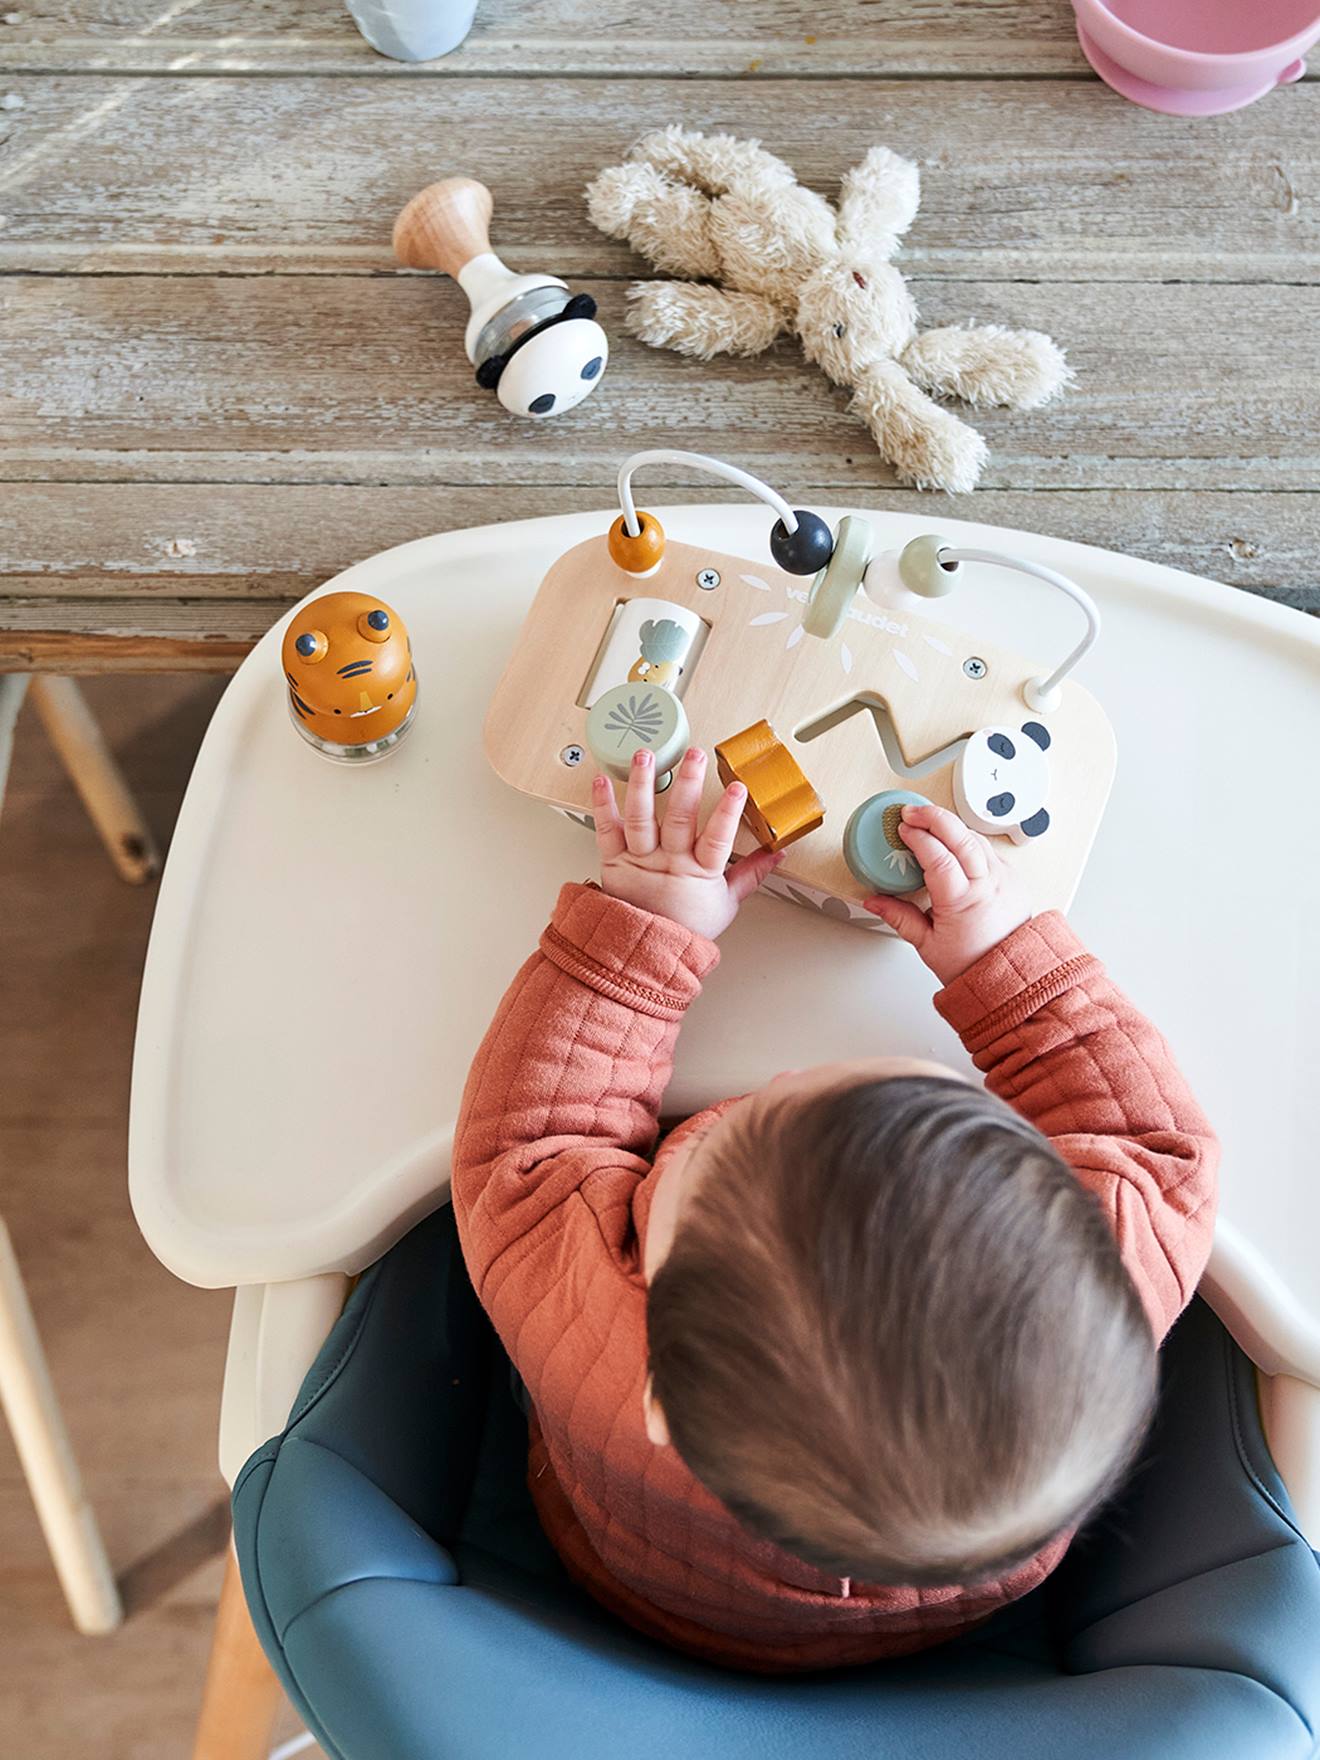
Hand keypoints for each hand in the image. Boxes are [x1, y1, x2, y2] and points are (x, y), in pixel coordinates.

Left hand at [592, 746, 782, 940]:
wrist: (647, 951)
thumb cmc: (685, 927)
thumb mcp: (726, 902)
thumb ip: (751, 874)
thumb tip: (777, 855)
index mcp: (700, 872)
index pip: (718, 839)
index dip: (728, 813)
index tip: (737, 788)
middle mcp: (669, 862)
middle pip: (679, 819)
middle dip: (687, 784)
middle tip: (694, 756)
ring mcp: (639, 860)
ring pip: (640, 818)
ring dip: (643, 785)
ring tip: (646, 756)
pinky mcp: (613, 861)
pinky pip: (606, 830)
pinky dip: (602, 805)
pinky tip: (602, 781)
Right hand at [862, 802, 1030, 983]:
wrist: (1009, 976)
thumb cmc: (973, 964)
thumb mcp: (927, 945)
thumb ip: (899, 917)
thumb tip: (875, 901)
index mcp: (963, 902)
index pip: (940, 857)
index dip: (919, 838)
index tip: (903, 829)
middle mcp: (987, 885)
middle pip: (962, 837)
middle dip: (934, 817)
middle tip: (912, 811)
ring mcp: (1003, 878)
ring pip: (976, 838)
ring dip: (951, 825)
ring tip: (928, 820)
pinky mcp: (1011, 877)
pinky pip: (988, 848)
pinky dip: (967, 839)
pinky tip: (952, 840)